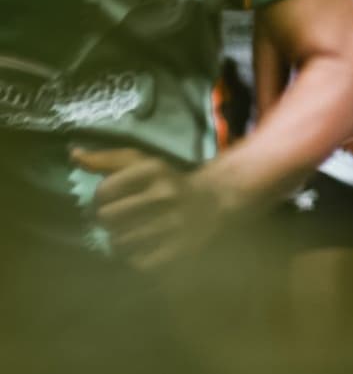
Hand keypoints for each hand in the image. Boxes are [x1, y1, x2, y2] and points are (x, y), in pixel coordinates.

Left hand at [71, 148, 228, 270]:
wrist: (215, 201)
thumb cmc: (168, 182)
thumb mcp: (144, 163)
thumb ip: (108, 159)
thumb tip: (73, 154)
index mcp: (154, 169)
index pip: (104, 191)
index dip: (100, 199)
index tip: (111, 201)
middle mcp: (164, 194)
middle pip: (107, 218)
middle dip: (109, 221)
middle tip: (119, 221)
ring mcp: (173, 223)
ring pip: (119, 242)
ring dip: (120, 241)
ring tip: (131, 235)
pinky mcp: (179, 249)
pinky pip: (138, 262)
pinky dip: (136, 258)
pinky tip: (144, 248)